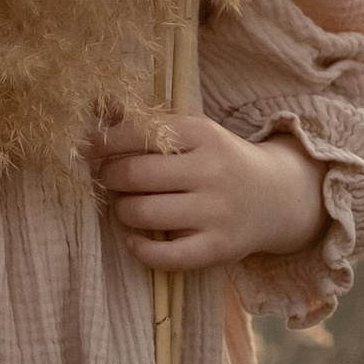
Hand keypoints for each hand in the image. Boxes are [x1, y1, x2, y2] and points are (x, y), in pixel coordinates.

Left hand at [87, 109, 323, 274]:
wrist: (276, 197)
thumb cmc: (221, 161)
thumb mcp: (196, 133)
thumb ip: (150, 124)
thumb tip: (99, 107)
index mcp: (202, 133)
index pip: (138, 133)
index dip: (103, 142)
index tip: (86, 148)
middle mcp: (210, 170)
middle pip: (134, 175)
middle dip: (109, 178)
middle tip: (107, 180)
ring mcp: (216, 211)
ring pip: (143, 214)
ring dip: (122, 211)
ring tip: (126, 206)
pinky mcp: (219, 248)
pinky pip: (165, 256)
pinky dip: (139, 249)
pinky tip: (135, 239)